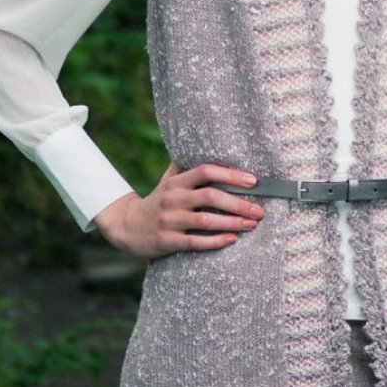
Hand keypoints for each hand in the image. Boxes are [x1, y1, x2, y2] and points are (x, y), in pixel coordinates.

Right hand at [94, 162, 263, 258]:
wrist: (126, 227)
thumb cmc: (156, 201)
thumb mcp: (167, 181)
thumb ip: (185, 167)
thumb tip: (204, 145)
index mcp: (177, 182)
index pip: (205, 171)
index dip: (230, 174)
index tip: (253, 181)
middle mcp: (173, 199)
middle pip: (210, 196)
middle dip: (239, 203)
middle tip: (260, 211)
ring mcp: (170, 220)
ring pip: (205, 220)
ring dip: (232, 223)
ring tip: (251, 224)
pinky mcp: (168, 241)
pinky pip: (195, 242)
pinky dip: (215, 241)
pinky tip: (232, 239)